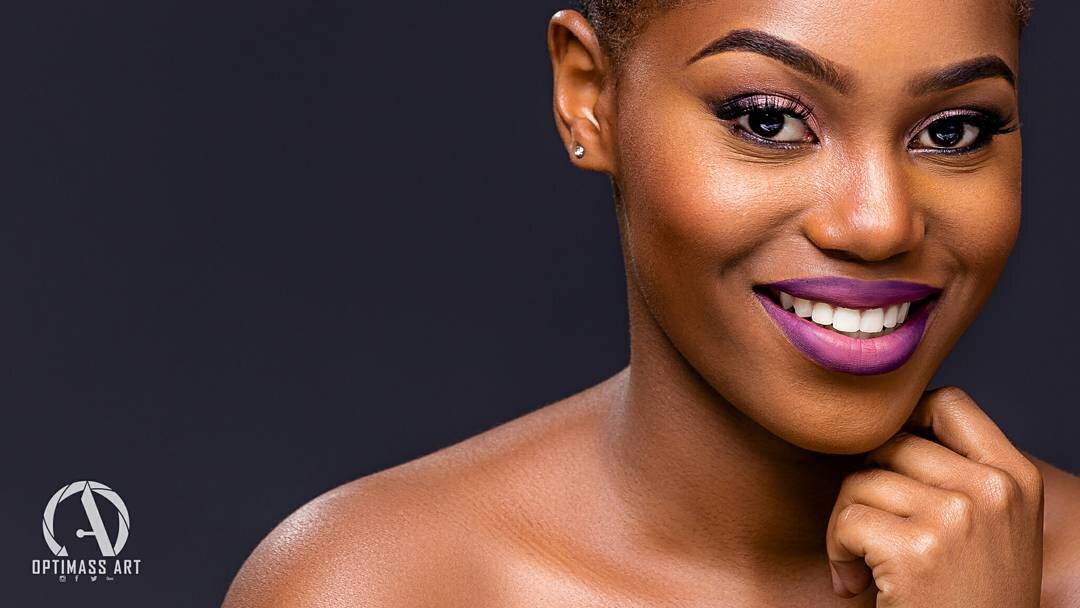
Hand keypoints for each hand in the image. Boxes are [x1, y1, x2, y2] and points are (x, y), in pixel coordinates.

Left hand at [825, 386, 1044, 606]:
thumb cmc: (971, 597)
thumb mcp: (991, 526)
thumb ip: (956, 472)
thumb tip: (884, 423)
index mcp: (1016, 478)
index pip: (949, 403)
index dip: (905, 422)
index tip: (887, 463)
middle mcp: (993, 490)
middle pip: (891, 443)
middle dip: (866, 485)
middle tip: (872, 534)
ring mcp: (958, 517)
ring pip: (861, 481)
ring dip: (847, 525)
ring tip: (868, 566)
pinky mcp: (919, 550)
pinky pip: (847, 520)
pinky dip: (838, 553)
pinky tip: (858, 584)